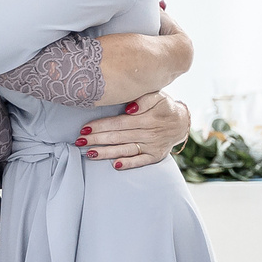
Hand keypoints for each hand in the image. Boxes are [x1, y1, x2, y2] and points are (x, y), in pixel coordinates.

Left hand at [77, 93, 195, 170]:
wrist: (182, 122)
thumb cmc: (164, 107)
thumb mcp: (158, 96)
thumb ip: (144, 99)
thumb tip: (129, 108)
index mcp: (146, 118)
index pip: (119, 122)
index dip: (101, 126)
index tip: (85, 128)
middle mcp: (148, 133)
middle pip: (118, 137)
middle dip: (97, 139)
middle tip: (79, 142)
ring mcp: (151, 146)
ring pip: (125, 150)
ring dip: (106, 153)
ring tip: (90, 153)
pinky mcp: (155, 156)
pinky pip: (140, 161)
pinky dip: (128, 164)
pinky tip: (115, 165)